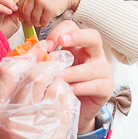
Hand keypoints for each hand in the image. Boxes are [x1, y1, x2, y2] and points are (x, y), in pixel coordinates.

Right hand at [0, 0, 20, 38]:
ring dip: (9, 2)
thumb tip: (20, 1)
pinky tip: (8, 12)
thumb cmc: (5, 30)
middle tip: (17, 6)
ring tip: (13, 10)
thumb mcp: (16, 19)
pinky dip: (3, 7)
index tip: (20, 1)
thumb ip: (18, 10)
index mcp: (4, 3)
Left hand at [17, 0, 82, 29]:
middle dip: (28, 20)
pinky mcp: (49, 9)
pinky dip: (43, 24)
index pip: (20, 4)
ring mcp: (41, 1)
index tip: (23, 17)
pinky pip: (43, 21)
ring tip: (38, 23)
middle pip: (26, 12)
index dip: (21, 13)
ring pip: (34, 18)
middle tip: (30, 23)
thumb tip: (21, 10)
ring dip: (36, 23)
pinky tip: (44, 23)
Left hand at [47, 20, 113, 135]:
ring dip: (74, 71)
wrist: (74, 111)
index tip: (45, 46)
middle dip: (77, 37)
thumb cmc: (62, 87)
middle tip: (61, 42)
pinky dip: (82, 87)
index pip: (73, 27)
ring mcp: (103, 70)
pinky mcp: (107, 87)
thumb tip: (30, 55)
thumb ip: (45, 61)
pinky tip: (70, 90)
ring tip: (59, 77)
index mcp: (78, 46)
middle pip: (93, 36)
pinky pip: (97, 85)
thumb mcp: (53, 71)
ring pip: (93, 67)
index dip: (59, 32)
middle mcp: (94, 54)